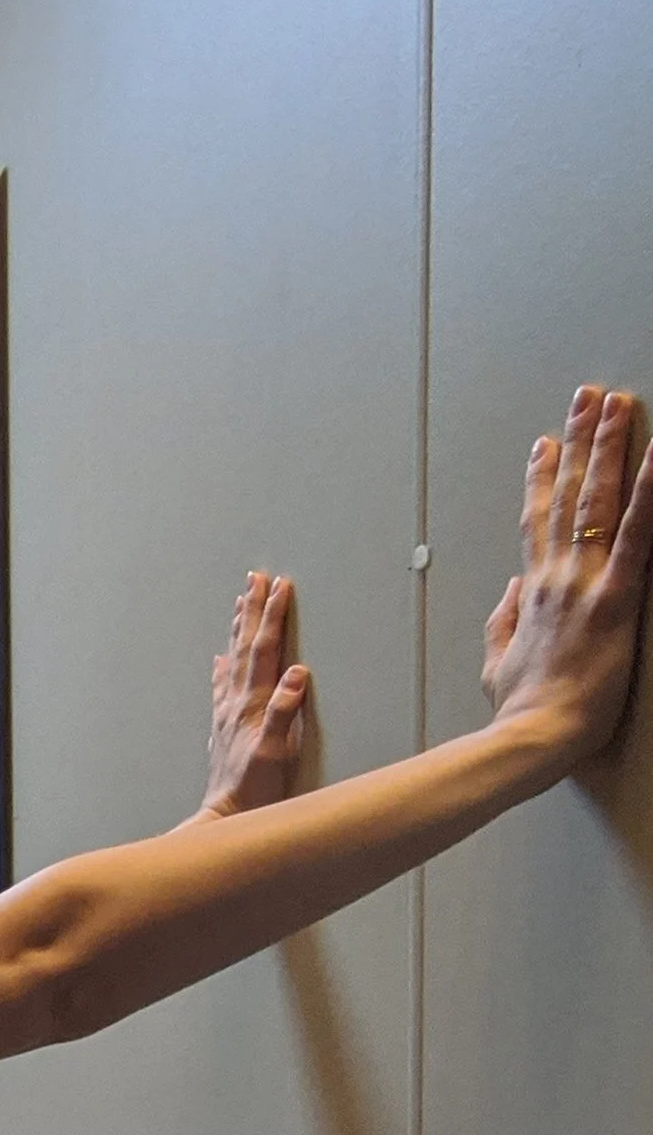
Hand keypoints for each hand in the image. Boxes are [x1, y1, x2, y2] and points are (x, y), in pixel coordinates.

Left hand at [200, 570, 311, 817]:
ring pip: (233, 660)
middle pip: (245, 646)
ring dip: (238, 629)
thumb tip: (296, 673)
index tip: (281, 586)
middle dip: (253, 610)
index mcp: (253, 703)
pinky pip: (223, 687)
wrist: (226, 814)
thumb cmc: (255, 787)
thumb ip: (285, 712)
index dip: (274, 616)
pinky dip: (223, 668)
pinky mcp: (225, 728)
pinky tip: (219, 660)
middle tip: (256, 578)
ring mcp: (228, 713)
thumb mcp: (277, 751)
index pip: (265, 649)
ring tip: (240, 603)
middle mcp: (237, 702)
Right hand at [481, 383, 652, 766]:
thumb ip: (501, 623)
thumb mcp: (497, 664)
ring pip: (596, 501)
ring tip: (619, 404)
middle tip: (591, 397)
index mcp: (531, 595)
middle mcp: (555, 578)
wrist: (531, 737)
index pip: (536, 522)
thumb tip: (508, 592)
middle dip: (580, 441)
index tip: (544, 444)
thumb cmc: (519, 711)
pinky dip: (647, 494)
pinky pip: (637, 536)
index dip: (539, 479)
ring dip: (608, 447)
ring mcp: (583, 584)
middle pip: (568, 496)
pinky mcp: (615, 600)